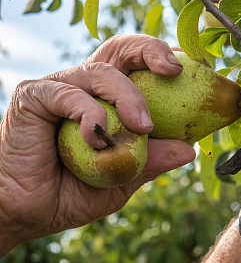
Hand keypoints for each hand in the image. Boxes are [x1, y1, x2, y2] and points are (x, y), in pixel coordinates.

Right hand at [0, 35, 195, 255]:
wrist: (23, 213)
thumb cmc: (69, 194)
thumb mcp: (121, 180)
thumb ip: (150, 162)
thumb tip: (190, 149)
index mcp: (107, 98)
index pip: (139, 65)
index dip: (164, 60)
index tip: (195, 70)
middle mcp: (84, 85)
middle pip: (121, 49)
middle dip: (151, 49)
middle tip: (173, 70)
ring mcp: (59, 87)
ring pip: (102, 72)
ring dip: (128, 97)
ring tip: (142, 127)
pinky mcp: (34, 96)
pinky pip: (70, 95)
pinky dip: (89, 115)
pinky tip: (96, 139)